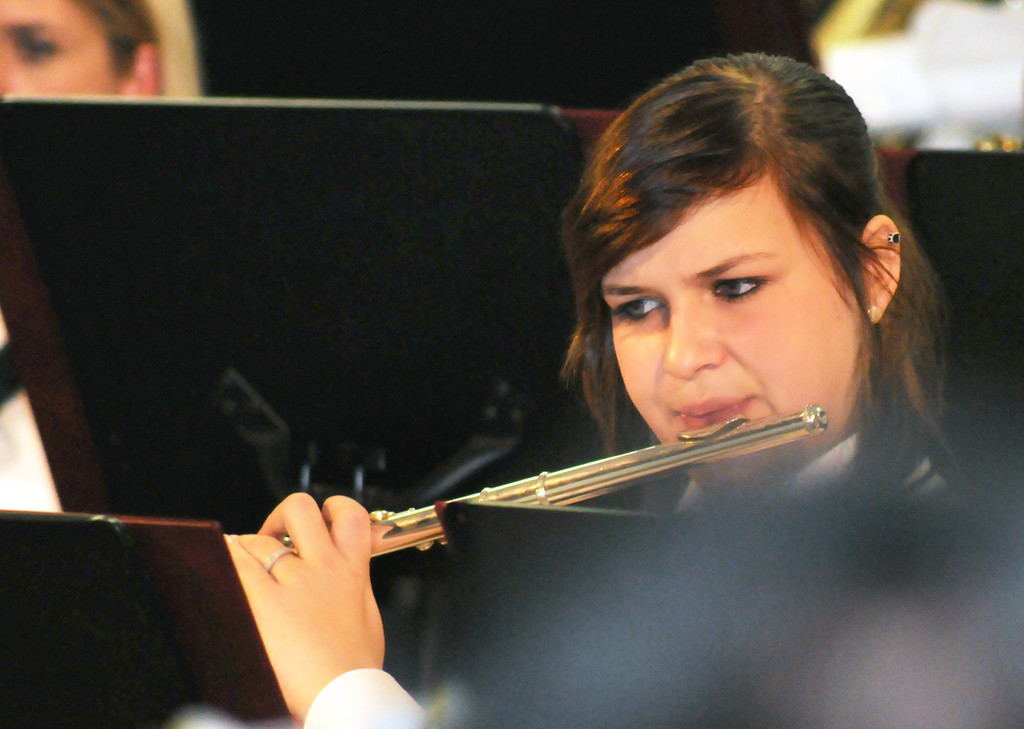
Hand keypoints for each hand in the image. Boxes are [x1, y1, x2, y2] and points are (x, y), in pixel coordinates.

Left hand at [227, 493, 385, 720]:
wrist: (345, 695)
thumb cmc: (355, 669)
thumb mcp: (369, 620)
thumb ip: (356, 593)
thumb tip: (348, 584)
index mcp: (353, 572)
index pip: (350, 516)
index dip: (334, 508)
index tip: (322, 520)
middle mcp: (322, 568)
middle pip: (299, 509)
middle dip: (282, 516)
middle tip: (274, 535)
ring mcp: (292, 582)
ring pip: (259, 539)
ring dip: (247, 547)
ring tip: (241, 564)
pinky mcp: (264, 602)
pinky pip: (236, 564)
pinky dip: (225, 559)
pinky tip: (219, 561)